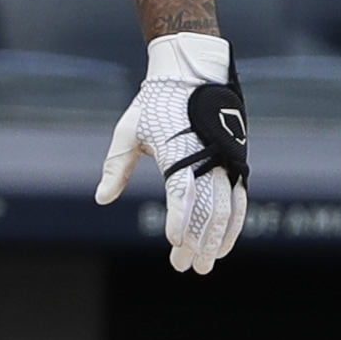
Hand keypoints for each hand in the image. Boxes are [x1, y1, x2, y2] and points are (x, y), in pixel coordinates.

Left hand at [96, 30, 248, 277]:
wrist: (192, 73)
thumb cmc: (154, 103)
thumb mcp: (128, 131)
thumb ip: (116, 167)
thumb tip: (102, 199)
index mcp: (178, 151)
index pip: (182, 194)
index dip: (179, 220)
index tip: (173, 243)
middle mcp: (206, 158)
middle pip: (207, 208)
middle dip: (197, 242)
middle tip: (184, 267)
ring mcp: (224, 160)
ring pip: (226, 207)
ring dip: (217, 238)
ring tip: (205, 263)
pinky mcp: (235, 161)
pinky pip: (238, 198)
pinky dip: (234, 222)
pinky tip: (225, 243)